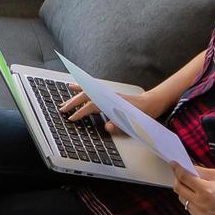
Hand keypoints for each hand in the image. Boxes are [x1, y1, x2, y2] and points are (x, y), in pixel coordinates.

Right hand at [60, 84, 174, 134]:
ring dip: (75, 97)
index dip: (81, 112)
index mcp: (114, 102)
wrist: (152, 103)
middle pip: (86, 96)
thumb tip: (108, 127)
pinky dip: (81, 89)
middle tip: (62, 110)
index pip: (92, 105)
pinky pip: (92, 91)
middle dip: (73, 102)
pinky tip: (74, 88)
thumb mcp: (135, 122)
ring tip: (64, 102)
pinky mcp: (108, 95)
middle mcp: (109, 96)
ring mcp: (108, 94)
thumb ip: (122, 125)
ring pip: (87, 92)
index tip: (72, 118)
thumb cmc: (144, 112)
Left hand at [173, 167, 214, 214]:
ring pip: (181, 198)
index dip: (177, 169)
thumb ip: (199, 171)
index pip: (184, 178)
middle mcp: (201, 203)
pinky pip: (188, 207)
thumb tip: (185, 167)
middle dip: (178, 179)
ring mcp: (200, 213)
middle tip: (181, 174)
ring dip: (184, 190)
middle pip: (178, 189)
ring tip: (193, 186)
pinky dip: (190, 200)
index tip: (173, 163)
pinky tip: (199, 197)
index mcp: (206, 190)